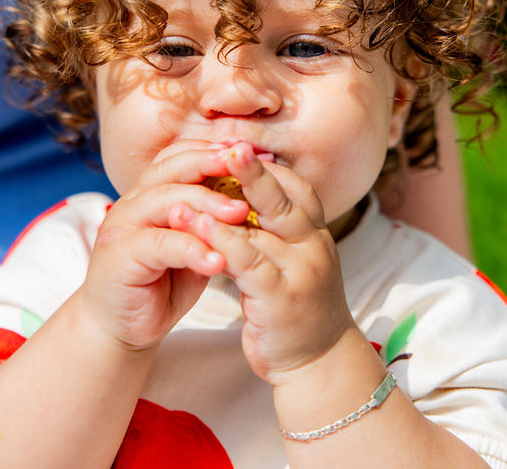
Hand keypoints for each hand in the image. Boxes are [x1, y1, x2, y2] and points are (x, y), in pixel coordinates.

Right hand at [77, 141, 251, 351]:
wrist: (121, 327)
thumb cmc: (162, 284)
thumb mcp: (194, 245)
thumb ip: (212, 221)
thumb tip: (253, 196)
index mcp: (150, 193)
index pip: (179, 157)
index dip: (213, 150)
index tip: (250, 154)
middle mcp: (133, 202)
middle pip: (173, 168)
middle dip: (214, 166)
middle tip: (251, 174)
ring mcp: (122, 225)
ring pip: (166, 200)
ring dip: (207, 205)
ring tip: (242, 215)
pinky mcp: (119, 255)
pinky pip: (161, 244)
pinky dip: (192, 249)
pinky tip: (218, 260)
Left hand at [168, 142, 357, 384]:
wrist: (318, 362)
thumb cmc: (294, 306)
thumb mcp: (291, 260)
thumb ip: (274, 229)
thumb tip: (241, 194)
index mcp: (316, 233)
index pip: (296, 186)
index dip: (266, 167)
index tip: (234, 145)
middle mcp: (314, 246)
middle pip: (283, 198)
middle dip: (253, 171)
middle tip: (229, 146)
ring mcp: (301, 271)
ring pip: (261, 228)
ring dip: (221, 207)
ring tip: (188, 190)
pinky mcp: (281, 297)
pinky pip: (248, 262)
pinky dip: (220, 242)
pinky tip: (196, 230)